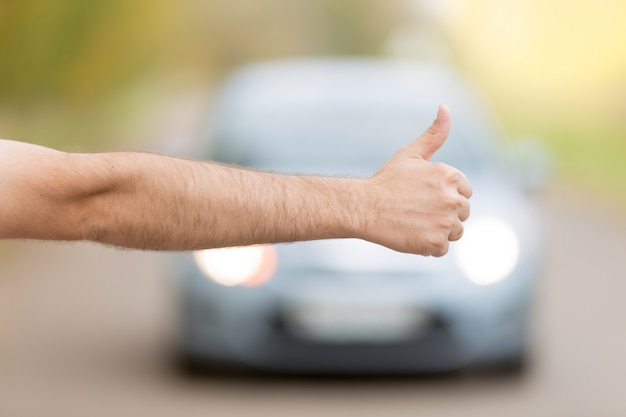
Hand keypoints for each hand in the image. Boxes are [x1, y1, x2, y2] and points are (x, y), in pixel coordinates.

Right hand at [359, 105, 471, 255]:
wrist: (363, 207)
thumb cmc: (386, 180)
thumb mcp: (410, 154)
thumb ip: (434, 134)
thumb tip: (445, 107)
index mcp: (449, 175)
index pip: (465, 191)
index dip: (446, 194)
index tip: (426, 196)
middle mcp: (452, 198)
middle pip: (463, 213)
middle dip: (445, 213)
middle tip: (418, 211)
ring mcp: (444, 222)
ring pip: (455, 232)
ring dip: (439, 231)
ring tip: (415, 222)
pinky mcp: (435, 243)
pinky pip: (442, 248)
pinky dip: (429, 246)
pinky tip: (411, 234)